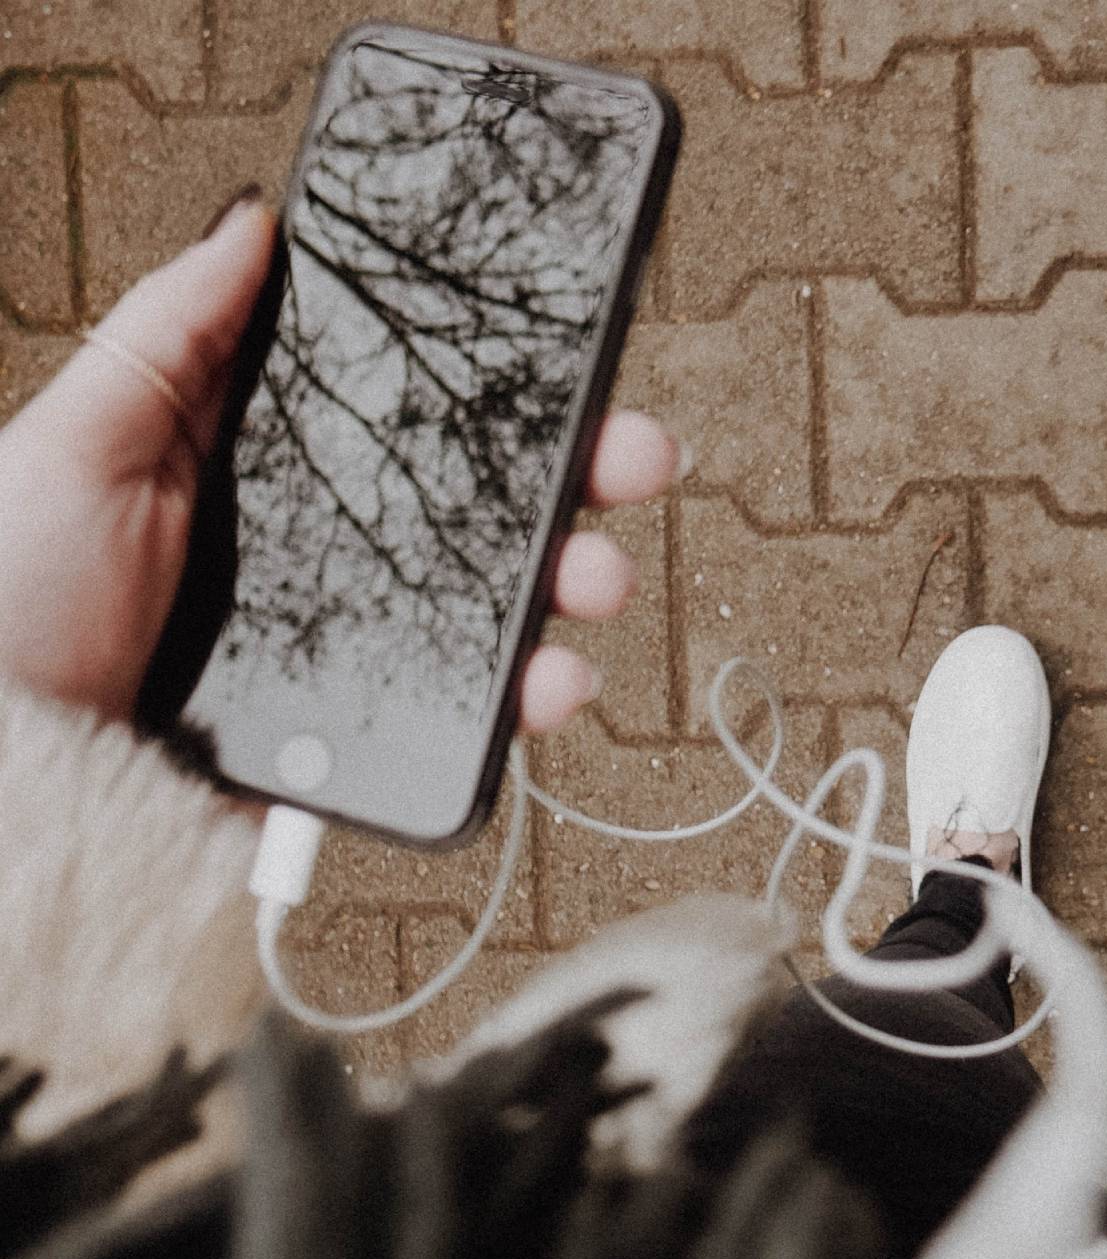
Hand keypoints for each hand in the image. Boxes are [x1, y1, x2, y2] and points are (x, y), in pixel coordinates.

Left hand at [0, 189, 685, 733]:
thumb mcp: (73, 443)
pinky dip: (535, 701)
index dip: (500, 390)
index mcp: (276, 476)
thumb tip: (254, 223)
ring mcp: (363, 651)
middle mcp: (337, 558)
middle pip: (486, 508)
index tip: (572, 356)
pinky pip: (476, 719)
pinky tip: (551, 680)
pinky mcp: (373, 744)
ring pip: (505, 610)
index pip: (412, 417)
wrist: (8, 777)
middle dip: (582, 478)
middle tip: (633, 456)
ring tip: (596, 580)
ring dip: (578, 583)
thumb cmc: (9, 604)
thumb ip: (170, 336)